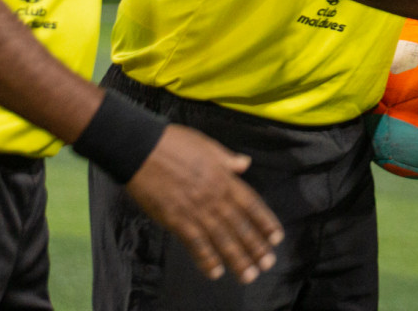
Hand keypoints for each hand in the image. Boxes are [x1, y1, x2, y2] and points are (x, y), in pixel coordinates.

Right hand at [125, 124, 283, 282]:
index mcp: (224, 178)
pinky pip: (195, 243)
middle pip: (240, 225)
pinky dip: (206, 258)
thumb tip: (244, 163)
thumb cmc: (173, 143)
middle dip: (255, 246)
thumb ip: (227, 159)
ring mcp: (195, 209)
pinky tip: (215, 272)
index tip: (276, 237)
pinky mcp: (176, 219)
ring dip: (237, 258)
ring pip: (222, 238)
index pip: (251, 204)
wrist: (141, 149)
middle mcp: (214, 196)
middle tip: (267, 264)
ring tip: (249, 274)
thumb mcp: (207, 145)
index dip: (265, 221)